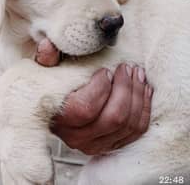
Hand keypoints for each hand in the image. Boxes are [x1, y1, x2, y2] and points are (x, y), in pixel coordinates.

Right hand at [36, 38, 153, 154]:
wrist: (57, 109)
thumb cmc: (53, 87)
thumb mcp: (45, 71)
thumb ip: (46, 58)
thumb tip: (48, 45)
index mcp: (61, 119)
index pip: (86, 108)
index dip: (101, 87)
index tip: (105, 70)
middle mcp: (78, 138)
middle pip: (113, 118)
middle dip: (125, 89)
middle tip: (127, 67)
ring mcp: (96, 145)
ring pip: (128, 125)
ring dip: (138, 96)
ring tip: (137, 74)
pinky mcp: (111, 145)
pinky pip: (137, 131)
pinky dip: (144, 108)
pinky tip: (144, 89)